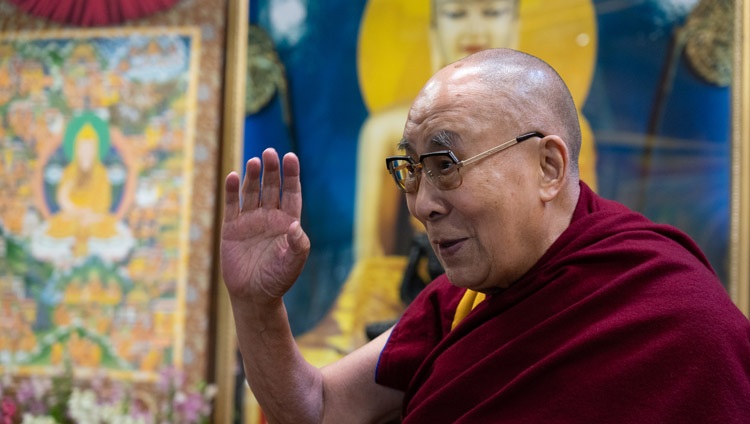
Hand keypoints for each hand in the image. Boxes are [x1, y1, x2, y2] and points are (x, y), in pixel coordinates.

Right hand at [220, 149, 309, 303]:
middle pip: (271, 187)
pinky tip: (233, 176)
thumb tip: (295, 225)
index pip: (291, 192)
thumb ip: (298, 244)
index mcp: (288, 222)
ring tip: (254, 161)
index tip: (291, 157)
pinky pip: (232, 205)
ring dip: (252, 176)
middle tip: (270, 152)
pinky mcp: (232, 228)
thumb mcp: (293, 262)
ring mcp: (250, 221)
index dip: (291, 175)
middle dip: (271, 170)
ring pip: (251, 191)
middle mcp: (269, 217)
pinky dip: (232, 190)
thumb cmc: (278, 279)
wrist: (254, 296)